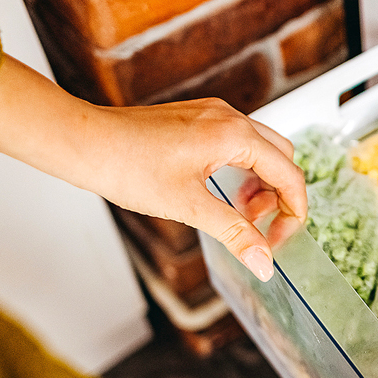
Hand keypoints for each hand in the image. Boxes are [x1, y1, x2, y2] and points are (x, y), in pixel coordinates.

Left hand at [0, 57, 303, 280]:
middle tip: (257, 228)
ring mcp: (212, 114)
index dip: (293, 213)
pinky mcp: (196, 118)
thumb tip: (264, 263)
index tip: (277, 242)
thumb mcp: (188, 207)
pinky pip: (236, 142)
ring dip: (259, 183)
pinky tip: (217, 192)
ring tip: (236, 214)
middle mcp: (229, 117)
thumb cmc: (127, 167)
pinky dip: (239, 169)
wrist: (85, 143)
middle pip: (282, 157)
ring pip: (260, 148)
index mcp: (234, 135)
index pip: (290, 174)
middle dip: (278, 196)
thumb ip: (234, 234)